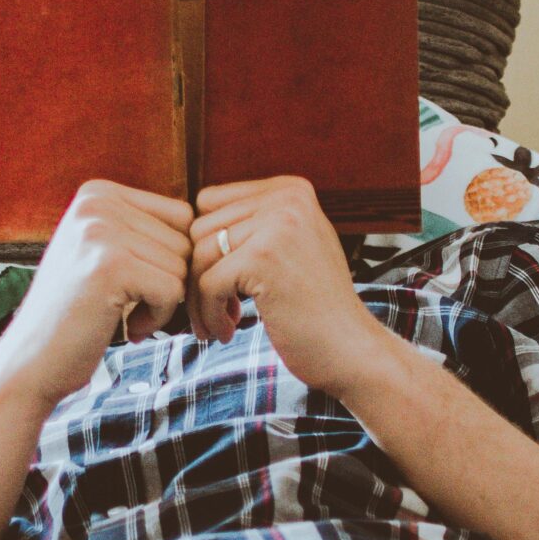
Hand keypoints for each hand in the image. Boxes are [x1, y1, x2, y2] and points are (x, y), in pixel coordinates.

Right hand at [0, 180, 193, 409]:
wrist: (32, 362)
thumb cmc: (78, 315)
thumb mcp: (105, 254)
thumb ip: (145, 231)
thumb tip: (218, 232)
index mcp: (97, 192)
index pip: (180, 216)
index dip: (173, 260)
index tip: (141, 289)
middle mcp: (97, 202)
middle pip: (184, 240)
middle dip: (169, 283)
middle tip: (133, 310)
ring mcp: (101, 231)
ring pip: (182, 267)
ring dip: (163, 304)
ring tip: (127, 317)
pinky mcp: (110, 266)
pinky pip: (173, 290)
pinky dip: (159, 318)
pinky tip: (130, 328)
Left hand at [190, 177, 394, 397]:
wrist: (350, 349)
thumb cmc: (315, 307)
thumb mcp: (292, 247)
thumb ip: (252, 224)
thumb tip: (188, 221)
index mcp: (291, 190)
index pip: (211, 203)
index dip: (206, 247)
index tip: (218, 283)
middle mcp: (286, 198)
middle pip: (201, 229)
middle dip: (199, 274)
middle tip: (219, 310)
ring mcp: (277, 225)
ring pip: (199, 256)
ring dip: (200, 298)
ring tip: (220, 323)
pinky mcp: (263, 258)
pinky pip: (207, 283)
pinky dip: (209, 315)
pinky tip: (227, 333)